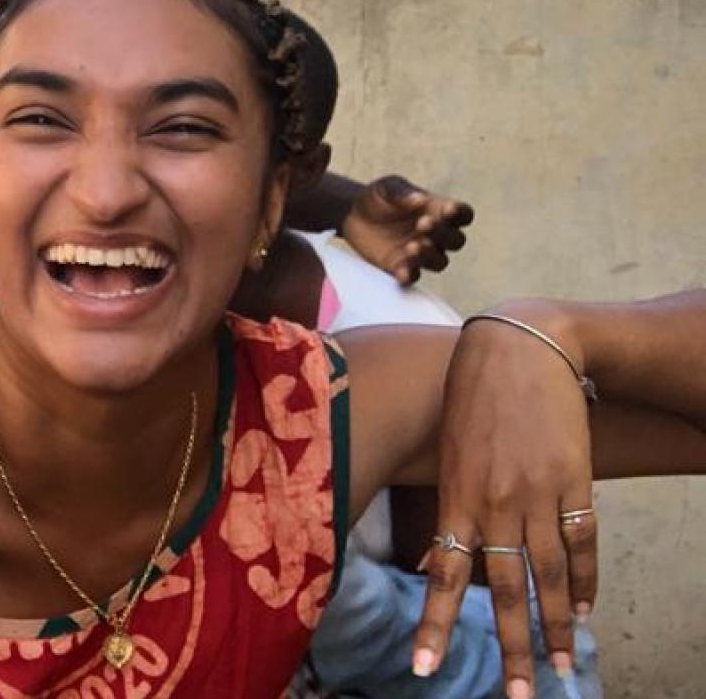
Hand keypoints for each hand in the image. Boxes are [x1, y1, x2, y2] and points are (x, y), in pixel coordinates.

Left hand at [341, 175, 473, 284]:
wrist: (351, 215)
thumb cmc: (377, 198)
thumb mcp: (387, 187)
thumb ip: (402, 193)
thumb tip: (420, 199)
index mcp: (438, 211)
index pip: (463, 214)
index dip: (461, 214)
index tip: (449, 210)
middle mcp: (435, 235)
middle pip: (456, 240)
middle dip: (443, 234)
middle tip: (423, 224)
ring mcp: (421, 253)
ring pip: (440, 261)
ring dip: (430, 256)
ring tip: (412, 246)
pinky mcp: (402, 267)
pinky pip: (413, 276)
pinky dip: (410, 275)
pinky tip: (402, 272)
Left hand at [414, 305, 594, 697]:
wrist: (520, 349)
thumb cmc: (469, 398)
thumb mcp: (445, 451)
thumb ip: (448, 507)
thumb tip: (440, 561)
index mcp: (456, 496)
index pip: (445, 574)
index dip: (437, 624)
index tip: (426, 666)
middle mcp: (497, 503)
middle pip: (507, 589)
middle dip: (512, 646)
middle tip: (519, 695)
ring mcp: (539, 494)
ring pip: (551, 575)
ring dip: (558, 626)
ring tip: (563, 667)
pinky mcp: (575, 480)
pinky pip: (583, 541)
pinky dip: (586, 580)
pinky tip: (585, 610)